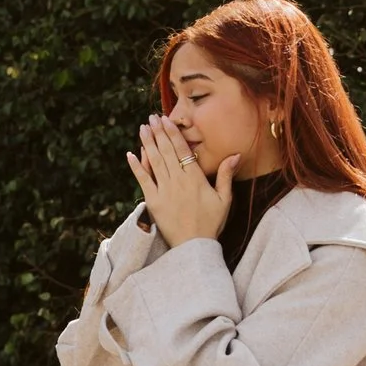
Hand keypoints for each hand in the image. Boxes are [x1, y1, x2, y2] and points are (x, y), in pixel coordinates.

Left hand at [127, 114, 235, 247]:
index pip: (182, 150)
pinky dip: (136, 167)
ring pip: (154, 162)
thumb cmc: (211, 223)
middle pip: (166, 151)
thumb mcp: (224, 199)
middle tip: (151, 117)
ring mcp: (164, 191)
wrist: (194, 247)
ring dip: (147, 143)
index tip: (166, 120)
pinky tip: (130, 154)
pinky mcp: (153, 202)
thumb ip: (227, 175)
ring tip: (142, 128)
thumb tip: (235, 155)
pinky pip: (143, 181)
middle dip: (158, 132)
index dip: (173, 133)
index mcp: (196, 178)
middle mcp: (179, 181)